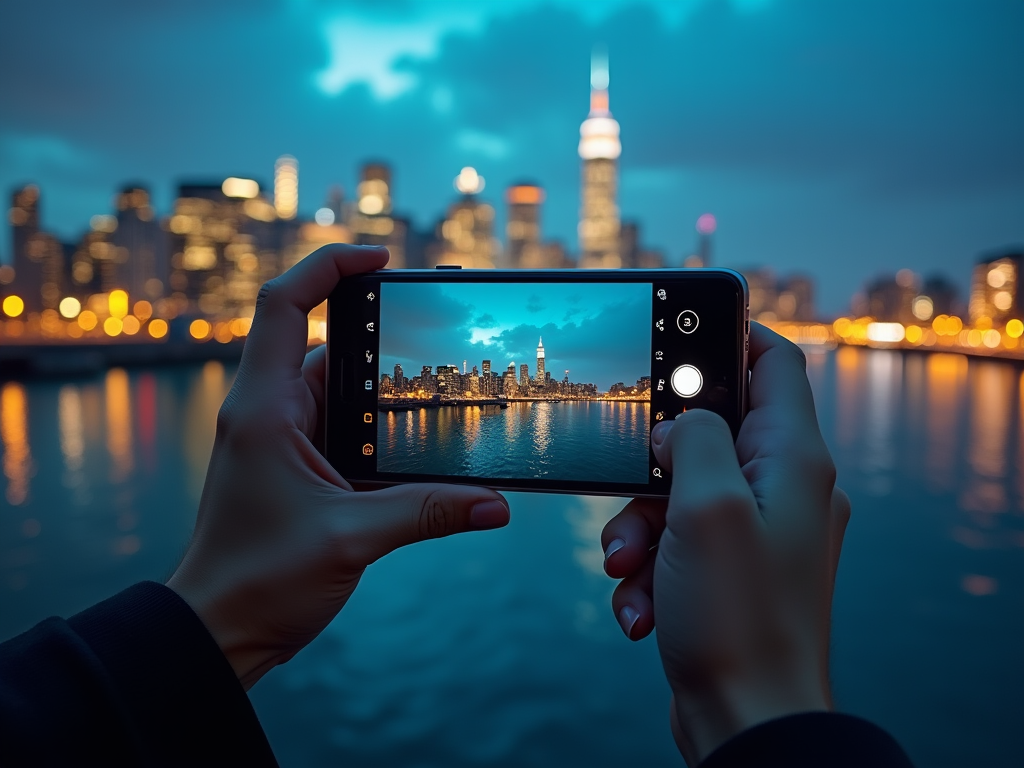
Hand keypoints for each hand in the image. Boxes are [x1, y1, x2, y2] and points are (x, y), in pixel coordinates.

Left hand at [167, 244, 509, 690]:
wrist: (219, 630)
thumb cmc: (259, 582)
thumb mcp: (351, 540)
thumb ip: (428, 513)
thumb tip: (497, 503)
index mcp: (264, 409)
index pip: (284, 305)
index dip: (330, 266)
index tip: (382, 258)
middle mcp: (268, 412)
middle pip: (322, 341)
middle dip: (376, 330)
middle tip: (432, 326)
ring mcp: (280, 438)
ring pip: (337, 387)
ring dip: (380, 387)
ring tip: (434, 390)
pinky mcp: (295, 465)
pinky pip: (340, 424)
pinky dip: (374, 424)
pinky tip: (412, 440)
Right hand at [602, 323, 849, 763]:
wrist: (746, 721)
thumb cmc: (738, 618)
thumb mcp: (707, 506)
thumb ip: (693, 437)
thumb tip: (680, 416)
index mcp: (794, 461)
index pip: (776, 364)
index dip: (731, 335)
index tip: (679, 329)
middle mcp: (784, 490)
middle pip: (710, 433)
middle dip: (654, 462)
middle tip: (629, 479)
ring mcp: (756, 532)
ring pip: (679, 493)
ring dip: (639, 525)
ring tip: (630, 567)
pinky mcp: (729, 571)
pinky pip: (676, 542)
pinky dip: (649, 566)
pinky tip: (642, 607)